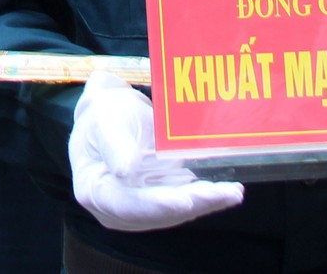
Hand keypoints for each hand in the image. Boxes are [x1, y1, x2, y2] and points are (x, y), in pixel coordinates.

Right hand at [69, 70, 243, 231]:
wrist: (112, 114)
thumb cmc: (104, 115)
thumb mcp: (104, 120)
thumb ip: (114, 144)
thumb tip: (126, 170)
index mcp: (95, 191)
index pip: (126, 204)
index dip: (157, 204)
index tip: (184, 200)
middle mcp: (117, 209)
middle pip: (156, 213)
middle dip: (191, 204)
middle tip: (221, 193)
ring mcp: (139, 208)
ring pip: (175, 212)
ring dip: (205, 203)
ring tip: (231, 192)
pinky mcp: (159, 201)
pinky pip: (184, 203)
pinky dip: (206, 198)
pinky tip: (228, 191)